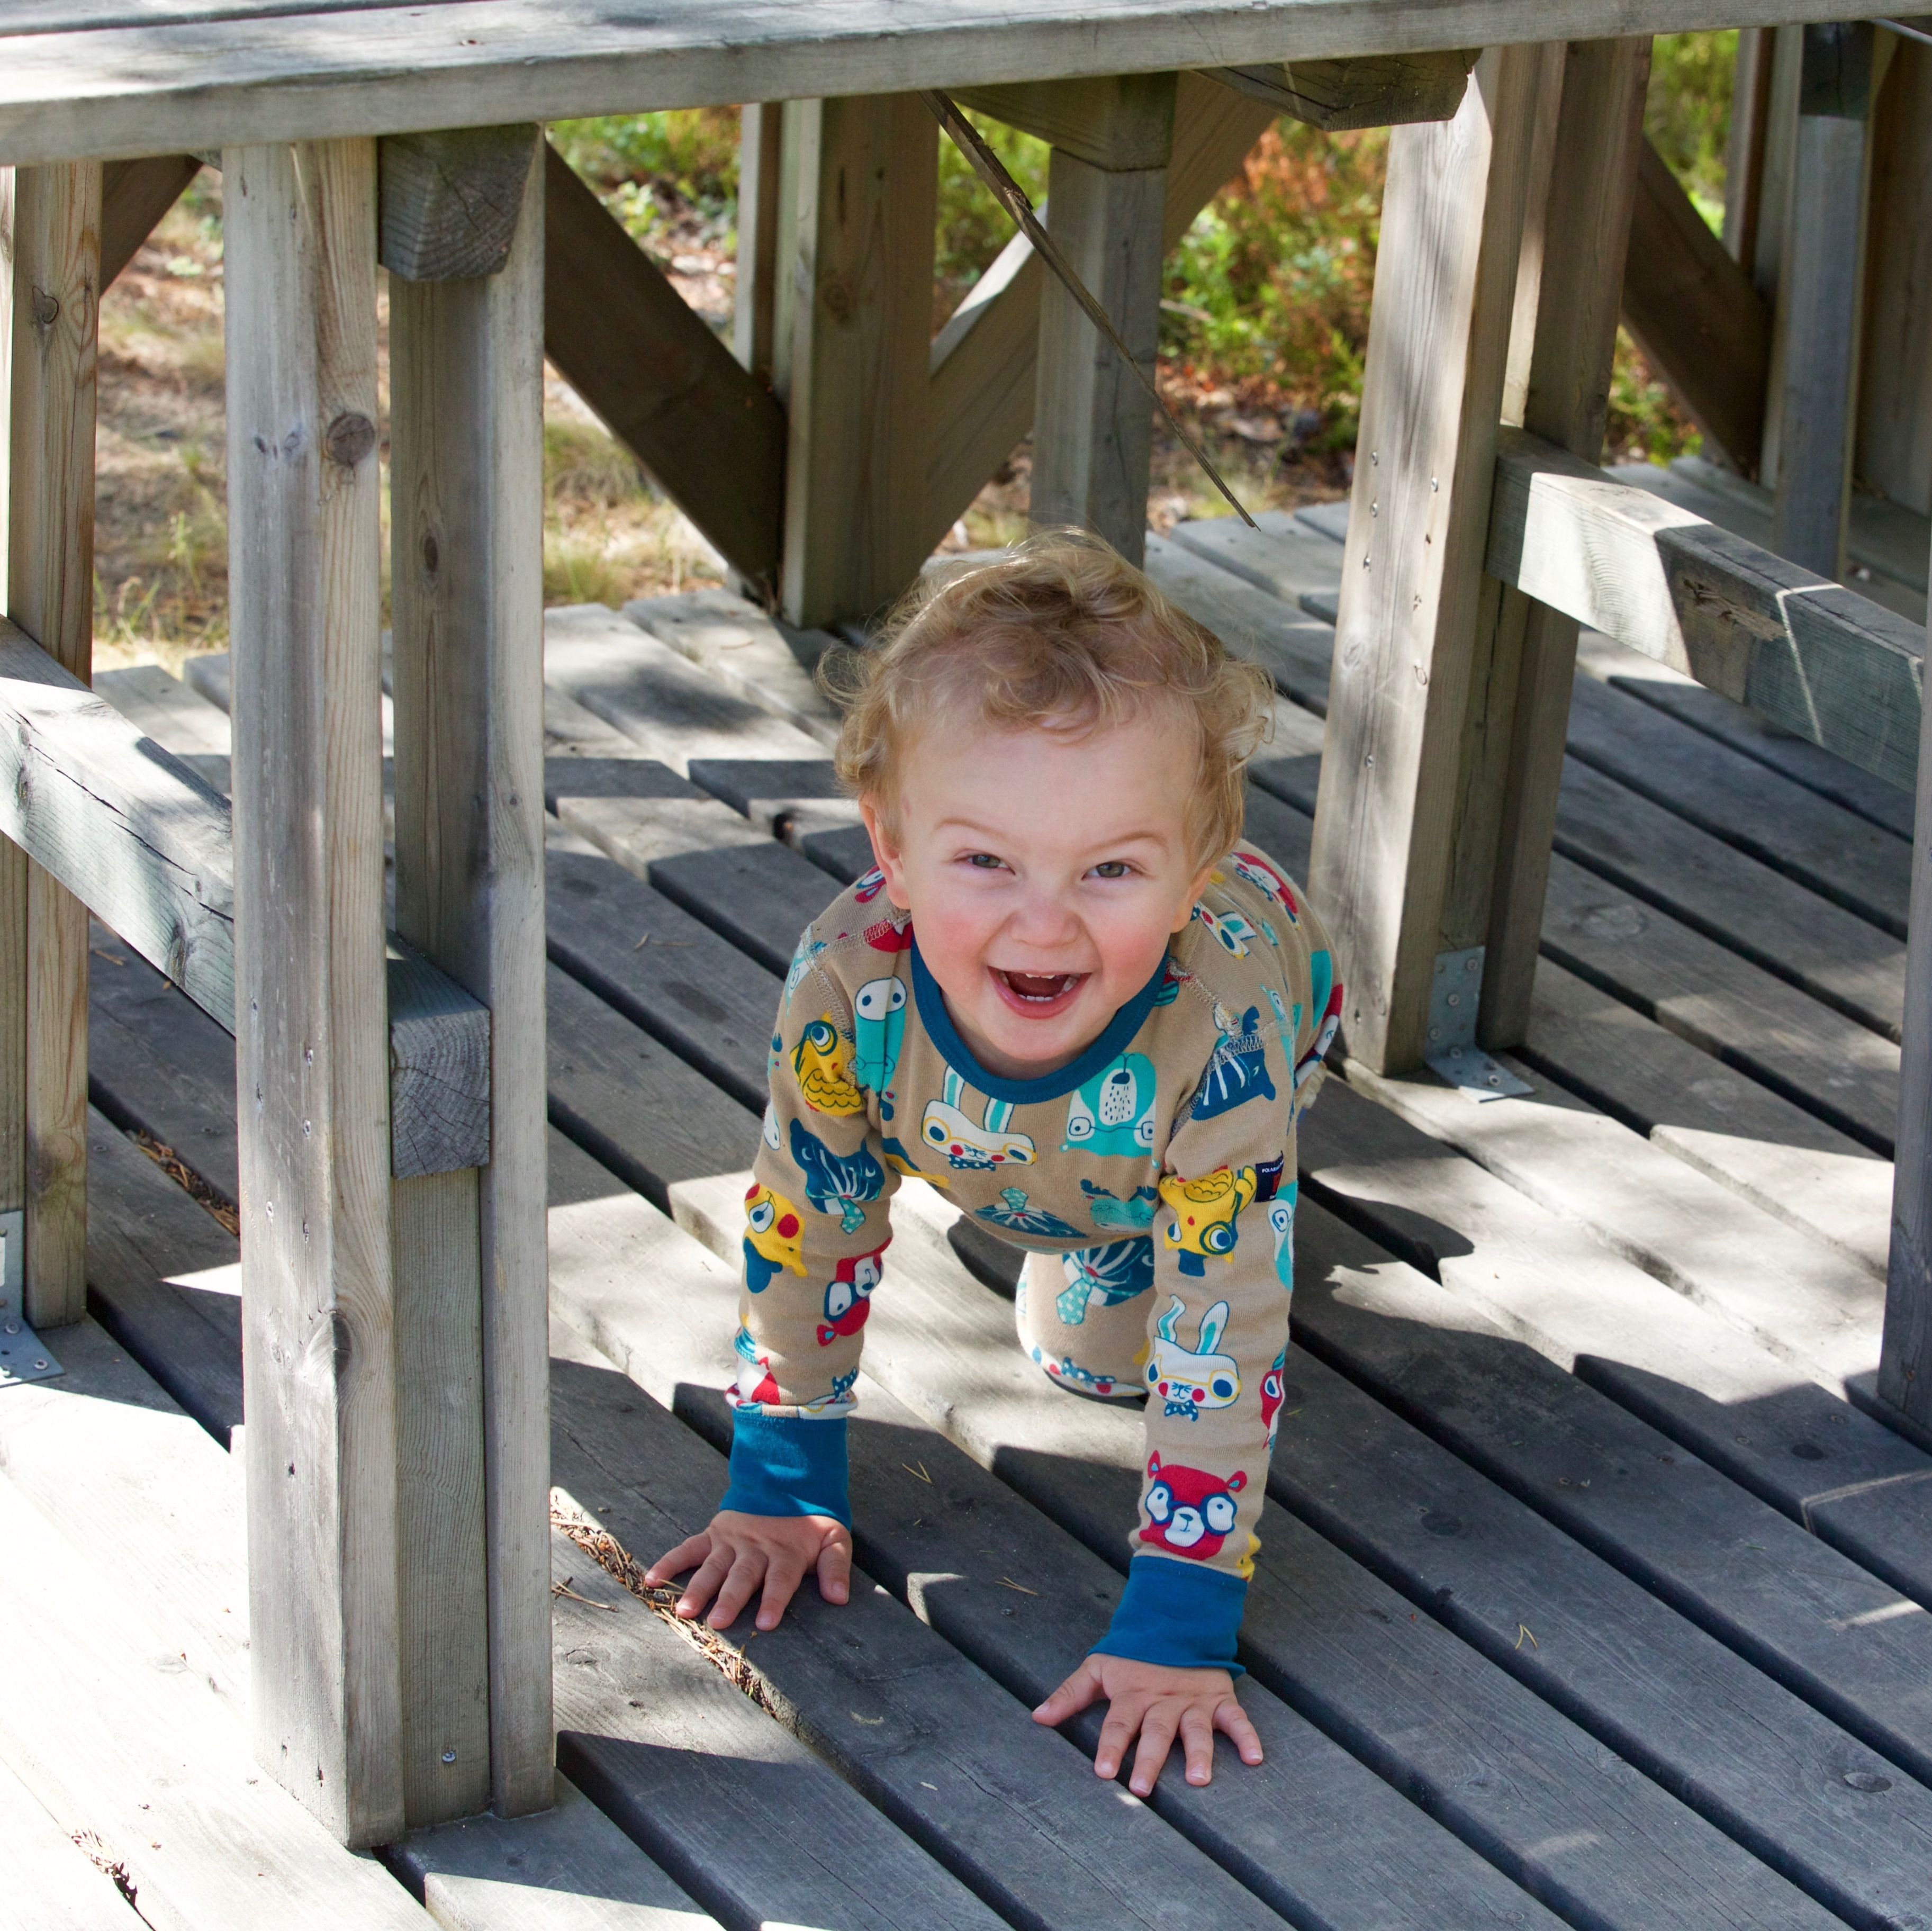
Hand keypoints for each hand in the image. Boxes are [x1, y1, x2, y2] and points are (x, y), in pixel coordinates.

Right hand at [646, 1509, 851, 1632]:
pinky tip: (652, 1579)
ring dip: (699, 1588)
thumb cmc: (811, 1524)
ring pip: (713, 1567)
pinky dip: (669, 1562)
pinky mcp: (713, 1535)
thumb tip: (840, 1597)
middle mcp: (756, 1549)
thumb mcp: (834, 1539)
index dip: (774, 1600)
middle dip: (730, 1599)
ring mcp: (731, 1541)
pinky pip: (688, 1548)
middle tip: (717, 1622)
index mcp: (785, 1553)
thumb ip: (836, 1567)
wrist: (788, 1484)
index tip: (766, 1623)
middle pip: (742, 1576)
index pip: (780, 1579)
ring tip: (685, 1610)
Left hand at [1033, 1653, 1261, 1794]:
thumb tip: (1037, 1717)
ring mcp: (1193, 1700)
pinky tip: (1255, 1758)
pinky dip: (1247, 1736)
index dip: (1111, 1746)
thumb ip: (1070, 1694)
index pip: (1119, 1723)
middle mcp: (1163, 1700)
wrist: (1174, 1621)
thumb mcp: (1098, 1668)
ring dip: (1198, 1753)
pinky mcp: (1219, 1698)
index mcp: (1133, 1694)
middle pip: (1156, 1732)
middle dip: (1149, 1759)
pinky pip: (1236, 1718)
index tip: (1104, 1772)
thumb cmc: (1131, 1655)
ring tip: (1199, 1779)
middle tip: (1142, 1788)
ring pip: (1196, 1728)